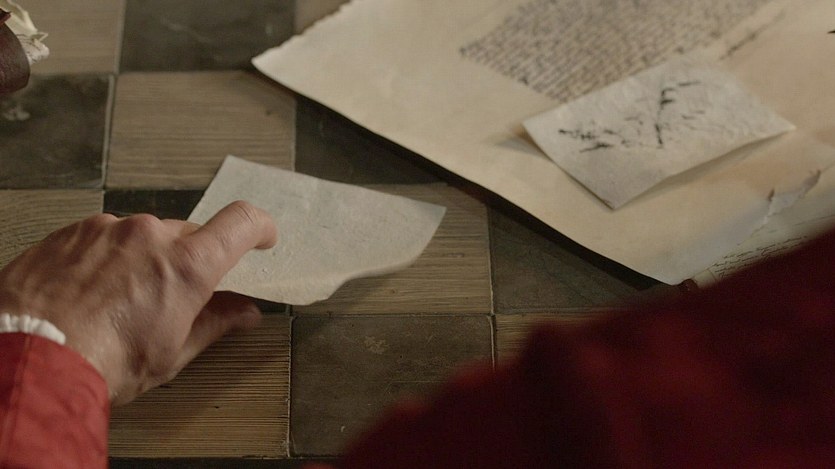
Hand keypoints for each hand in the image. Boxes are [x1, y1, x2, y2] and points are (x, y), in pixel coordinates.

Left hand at [0, 201, 276, 404]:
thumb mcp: (171, 353)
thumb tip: (244, 312)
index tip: (262, 238)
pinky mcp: (72, 231)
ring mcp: (107, 229)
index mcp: (186, 265)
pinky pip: (105, 237)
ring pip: (143, 236)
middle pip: (189, 235)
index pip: (241, 223)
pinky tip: (92, 293)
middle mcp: (149, 235)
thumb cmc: (100, 363)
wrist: (27, 359)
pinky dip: (108, 258)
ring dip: (144, 260)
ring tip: (121, 302)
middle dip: (189, 261)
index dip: (259, 228)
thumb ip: (215, 322)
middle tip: (174, 298)